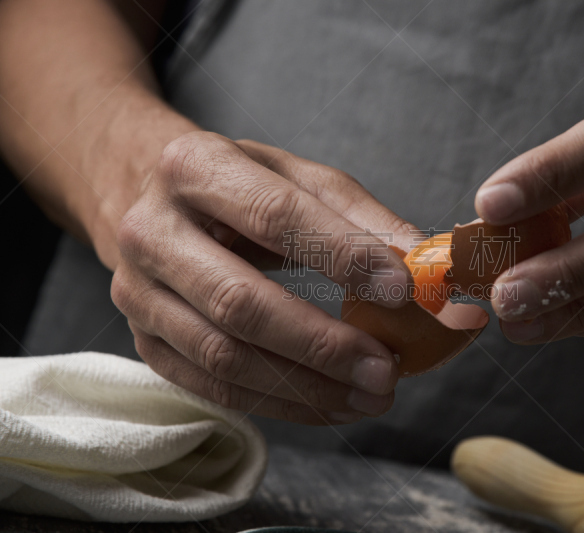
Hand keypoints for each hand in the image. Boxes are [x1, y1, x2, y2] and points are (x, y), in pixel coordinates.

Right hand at [111, 131, 414, 423]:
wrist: (147, 196)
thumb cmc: (239, 186)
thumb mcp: (295, 176)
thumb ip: (358, 214)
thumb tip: (423, 261)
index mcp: (194, 167)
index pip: (274, 215)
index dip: (342, 255)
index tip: (402, 289)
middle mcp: (151, 231)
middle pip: (242, 302)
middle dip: (324, 344)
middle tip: (387, 367)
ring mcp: (138, 293)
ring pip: (225, 358)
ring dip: (307, 387)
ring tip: (372, 394)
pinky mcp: (145, 342)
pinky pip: (213, 389)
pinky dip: (280, 405)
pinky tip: (331, 403)